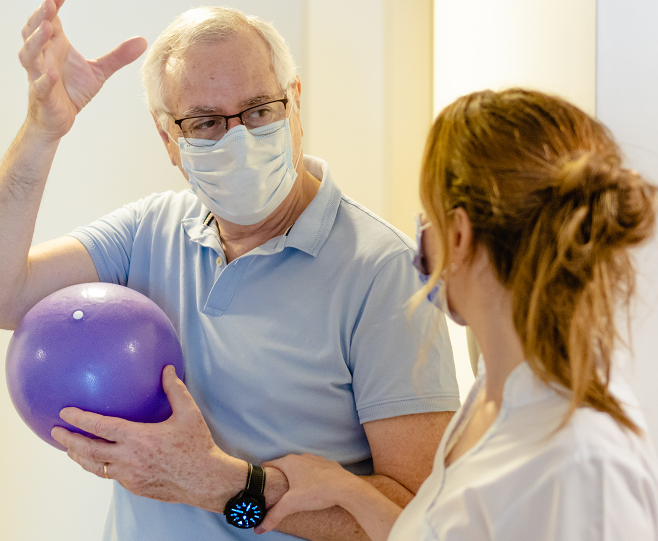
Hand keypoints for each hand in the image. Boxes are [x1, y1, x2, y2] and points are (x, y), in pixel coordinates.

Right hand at [19, 0, 146, 139]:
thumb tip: (143, 41)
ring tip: (48, 29)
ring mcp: (39, 75)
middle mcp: (44, 57)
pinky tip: (52, 73)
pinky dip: (44, 80)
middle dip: (40, 18)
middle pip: (33, 32)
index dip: (53, 7)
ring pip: (29, 54)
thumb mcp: (99, 72)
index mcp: (56, 46)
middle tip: (49, 3)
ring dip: (36, 41)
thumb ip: (118, 56)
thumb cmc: (72, 91)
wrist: (58, 119)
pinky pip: (40, 86)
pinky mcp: (42, 96)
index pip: (50, 20)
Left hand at [51, 365, 243, 511]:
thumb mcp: (189, 413)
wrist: (205, 480)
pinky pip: (111, 475)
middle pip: (89, 451)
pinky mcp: (135, 487)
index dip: (79, 419)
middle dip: (69, 441)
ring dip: (80, 457)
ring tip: (70, 449)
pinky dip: (100, 467)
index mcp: (139, 438)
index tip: (64, 412)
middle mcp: (129, 458)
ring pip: (96, 467)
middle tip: (55, 432)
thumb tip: (166, 369)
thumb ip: (174, 390)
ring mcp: (130, 476)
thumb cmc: (197, 445)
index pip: (100, 427)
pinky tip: (100, 461)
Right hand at [256, 454, 358, 533]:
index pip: (269, 465)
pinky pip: (314, 469)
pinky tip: (313, 488)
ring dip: (296, 477)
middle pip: (285, 466)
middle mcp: (302, 457)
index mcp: (290, 462)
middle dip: (280, 478)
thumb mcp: (292, 504)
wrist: (346, 488)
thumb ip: (274, 515)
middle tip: (276, 492)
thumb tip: (259, 528)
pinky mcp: (327, 465)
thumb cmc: (318, 492)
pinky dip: (311, 477)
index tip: (261, 484)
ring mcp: (316, 459)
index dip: (263, 474)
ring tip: (294, 491)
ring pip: (300, 467)